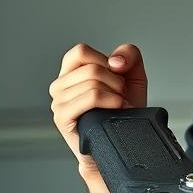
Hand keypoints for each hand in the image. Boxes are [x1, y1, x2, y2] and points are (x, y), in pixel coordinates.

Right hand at [49, 43, 147, 178]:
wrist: (125, 140)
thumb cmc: (125, 110)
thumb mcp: (133, 76)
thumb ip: (129, 55)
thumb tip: (115, 60)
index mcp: (71, 72)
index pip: (80, 51)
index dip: (104, 60)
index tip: (116, 76)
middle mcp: (60, 86)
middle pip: (91, 68)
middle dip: (116, 82)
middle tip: (120, 96)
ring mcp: (59, 102)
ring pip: (92, 83)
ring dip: (116, 94)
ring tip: (118, 105)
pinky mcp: (62, 117)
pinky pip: (91, 97)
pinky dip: (111, 101)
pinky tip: (116, 110)